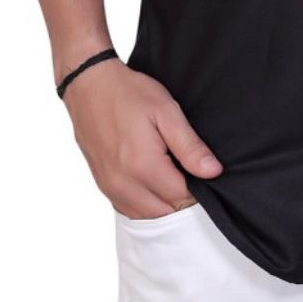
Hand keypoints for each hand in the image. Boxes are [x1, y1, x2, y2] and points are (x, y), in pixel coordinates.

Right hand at [61, 57, 223, 216]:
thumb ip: (189, 146)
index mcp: (143, 166)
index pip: (181, 198)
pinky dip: (144, 204)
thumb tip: (212, 172)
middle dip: (181, 198)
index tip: (199, 169)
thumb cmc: (129, 93)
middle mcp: (123, 184)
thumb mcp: (166, 111)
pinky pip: (128, 209)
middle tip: (187, 170)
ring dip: (163, 204)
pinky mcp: (102, 185)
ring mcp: (109, 187)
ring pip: (146, 215)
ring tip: (171, 174)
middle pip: (165, 212)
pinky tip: (152, 182)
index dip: (198, 187)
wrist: (89, 85)